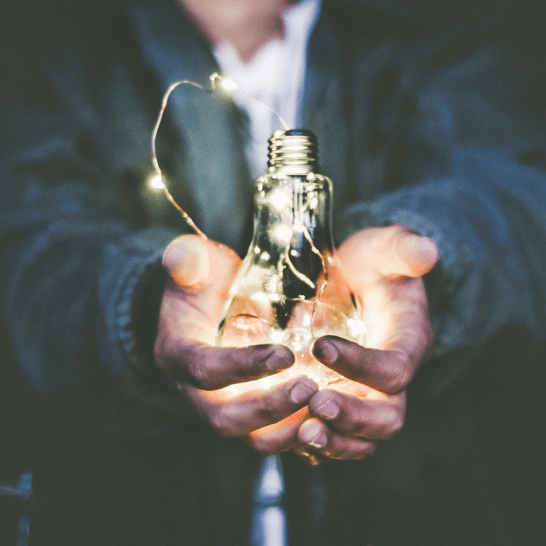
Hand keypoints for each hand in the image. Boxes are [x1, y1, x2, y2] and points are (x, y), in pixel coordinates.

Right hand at [154, 234, 317, 449]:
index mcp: (179, 355)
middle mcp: (196, 392)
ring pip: (251, 438)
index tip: (285, 354)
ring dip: (288, 430)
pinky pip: (271, 437)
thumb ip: (188, 260)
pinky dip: (300, 436)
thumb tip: (178, 255)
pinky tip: (330, 421)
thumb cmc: (204, 284)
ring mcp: (223, 407)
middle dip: (269, 408)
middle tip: (310, 388)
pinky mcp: (248, 415)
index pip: (205, 370)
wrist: (206, 310)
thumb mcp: (195, 266)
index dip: (242, 366)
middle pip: (226, 419)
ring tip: (326, 409)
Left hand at [293, 225, 438, 463]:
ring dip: (334, 442)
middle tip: (315, 405)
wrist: (355, 282)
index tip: (320, 346)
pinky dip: (316, 444)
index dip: (362, 364)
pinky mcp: (344, 402)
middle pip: (387, 417)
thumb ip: (402, 249)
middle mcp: (391, 379)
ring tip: (302, 432)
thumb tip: (427, 251)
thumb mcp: (384, 249)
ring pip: (363, 439)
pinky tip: (288, 433)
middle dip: (353, 417)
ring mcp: (367, 396)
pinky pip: (336, 437)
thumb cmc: (371, 265)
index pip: (394, 369)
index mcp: (407, 343)